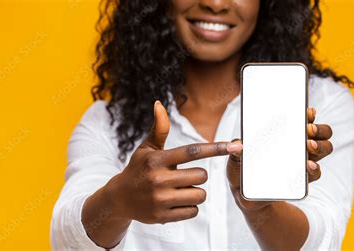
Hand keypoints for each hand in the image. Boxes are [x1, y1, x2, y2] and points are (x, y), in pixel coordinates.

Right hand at [105, 101, 241, 223]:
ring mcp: (160, 199)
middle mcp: (158, 179)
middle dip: (198, 176)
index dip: (215, 148)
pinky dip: (189, 207)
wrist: (118, 198)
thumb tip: (158, 104)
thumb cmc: (138, 169)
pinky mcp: (162, 217)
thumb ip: (159, 128)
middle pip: (202, 176)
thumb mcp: (146, 148)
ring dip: (195, 192)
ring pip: (199, 195)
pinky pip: (192, 211)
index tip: (234, 146)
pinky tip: (175, 203)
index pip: (192, 152)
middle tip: (184, 176)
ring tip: (180, 190)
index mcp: (157, 160)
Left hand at [226, 107, 332, 211]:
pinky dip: (315, 169)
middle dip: (318, 129)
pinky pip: (315, 172)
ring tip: (309, 146)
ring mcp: (303, 161)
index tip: (307, 112)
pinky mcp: (302, 179)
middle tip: (307, 130)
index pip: (304, 119)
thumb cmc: (243, 169)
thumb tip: (237, 145)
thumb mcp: (236, 157)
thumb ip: (235, 149)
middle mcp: (299, 144)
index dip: (309, 114)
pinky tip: (309, 166)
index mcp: (285, 133)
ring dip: (320, 146)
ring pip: (324, 148)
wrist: (246, 195)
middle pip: (322, 132)